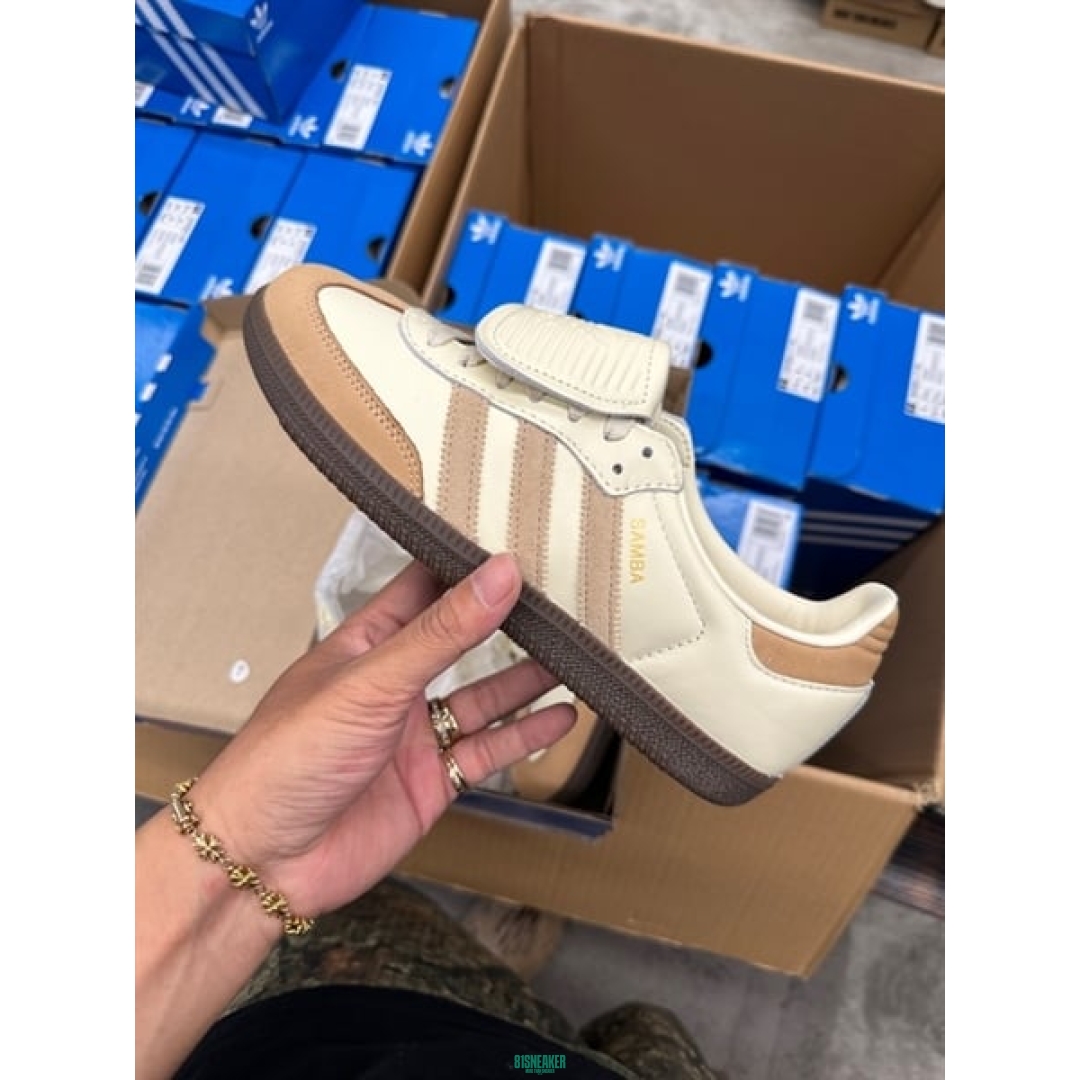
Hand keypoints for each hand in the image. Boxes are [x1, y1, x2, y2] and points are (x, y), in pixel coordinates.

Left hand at [185, 553, 575, 919]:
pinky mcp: (431, 782)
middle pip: (460, 642)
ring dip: (525, 680)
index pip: (423, 588)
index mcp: (365, 645)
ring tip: (573, 657)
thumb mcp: (372, 683)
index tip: (512, 545)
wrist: (263, 863)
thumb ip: (441, 632)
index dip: (465, 566)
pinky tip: (557, 719)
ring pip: (483, 697)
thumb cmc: (285, 760)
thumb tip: (497, 576)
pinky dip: (524, 736)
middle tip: (557, 601)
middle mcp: (392, 685)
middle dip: (505, 622)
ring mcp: (413, 735)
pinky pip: (488, 751)